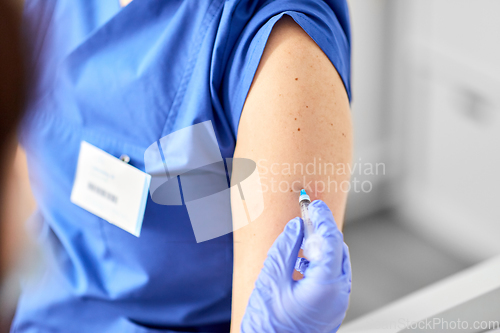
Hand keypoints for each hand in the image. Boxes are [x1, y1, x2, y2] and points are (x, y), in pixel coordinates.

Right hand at [241, 200, 351, 332]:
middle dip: (323, 232)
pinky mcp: (331, 310)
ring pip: (336, 264)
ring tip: (299, 242)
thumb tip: (296, 227)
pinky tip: (300, 262)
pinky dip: (320, 265)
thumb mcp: (271, 279)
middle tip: (305, 219)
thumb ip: (286, 248)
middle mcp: (338, 294)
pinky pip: (332, 279)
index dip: (322, 218)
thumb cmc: (268, 324)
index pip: (331, 240)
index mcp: (326, 285)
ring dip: (320, 249)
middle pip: (338, 251)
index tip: (313, 205)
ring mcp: (337, 304)